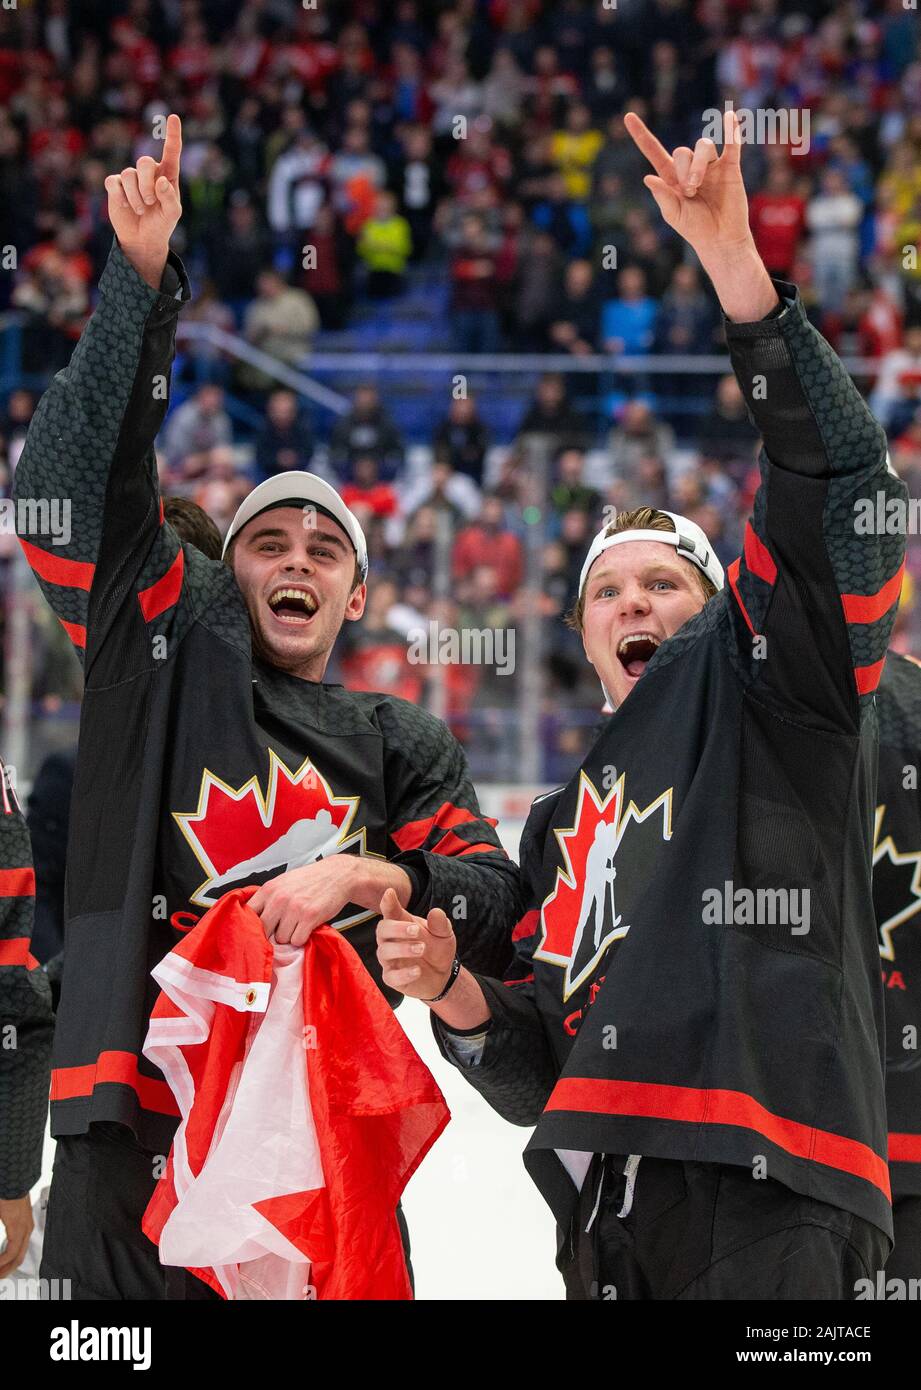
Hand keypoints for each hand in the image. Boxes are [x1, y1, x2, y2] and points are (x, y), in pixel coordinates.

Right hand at [0, 1195, 32, 1276]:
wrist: (11, 1182)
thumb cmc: (6, 1196)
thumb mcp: (5, 1217)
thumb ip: (6, 1232)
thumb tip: (2, 1245)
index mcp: (24, 1227)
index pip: (19, 1252)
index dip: (9, 1264)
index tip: (0, 1270)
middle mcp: (27, 1229)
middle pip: (19, 1258)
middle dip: (7, 1270)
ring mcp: (24, 1229)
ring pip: (17, 1257)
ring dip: (4, 1268)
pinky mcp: (18, 1228)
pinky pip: (11, 1250)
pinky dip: (2, 1260)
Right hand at [104, 113, 182, 288]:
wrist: (143, 239)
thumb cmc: (161, 224)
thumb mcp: (172, 215)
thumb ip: (170, 198)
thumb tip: (161, 181)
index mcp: (167, 175)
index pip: (171, 152)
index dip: (172, 135)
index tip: (173, 117)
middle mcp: (149, 173)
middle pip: (144, 162)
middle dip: (146, 184)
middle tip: (150, 203)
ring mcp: (130, 178)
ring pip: (128, 175)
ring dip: (135, 196)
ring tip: (141, 210)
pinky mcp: (115, 186)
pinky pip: (114, 182)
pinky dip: (120, 196)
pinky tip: (125, 206)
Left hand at [249, 856, 358, 946]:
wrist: (337, 875)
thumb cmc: (310, 879)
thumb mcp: (284, 882)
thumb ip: (268, 897)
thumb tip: (253, 918)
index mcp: (269, 889)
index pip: (249, 914)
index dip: (252, 924)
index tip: (257, 929)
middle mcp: (279, 898)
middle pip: (263, 929)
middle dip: (271, 932)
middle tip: (281, 928)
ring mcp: (294, 909)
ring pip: (281, 938)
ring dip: (289, 935)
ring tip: (298, 924)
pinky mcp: (309, 918)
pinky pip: (297, 940)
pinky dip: (302, 938)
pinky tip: (306, 927)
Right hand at [376, 886, 455, 998]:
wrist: (441, 975)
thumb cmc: (437, 949)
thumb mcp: (444, 934)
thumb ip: (440, 924)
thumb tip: (436, 912)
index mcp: (401, 924)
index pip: (390, 911)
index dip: (388, 902)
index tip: (390, 892)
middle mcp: (391, 940)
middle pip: (382, 930)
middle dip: (397, 928)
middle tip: (416, 930)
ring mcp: (390, 959)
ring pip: (384, 952)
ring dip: (402, 949)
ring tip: (422, 949)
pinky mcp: (392, 978)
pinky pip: (391, 976)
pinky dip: (403, 974)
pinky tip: (418, 971)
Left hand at [625, 108, 777, 321]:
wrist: (720, 239)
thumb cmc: (695, 229)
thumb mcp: (673, 215)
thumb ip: (662, 195)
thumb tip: (648, 177)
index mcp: (672, 178)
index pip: (654, 151)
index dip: (641, 135)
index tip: (628, 116)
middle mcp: (690, 168)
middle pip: (683, 151)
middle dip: (684, 170)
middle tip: (689, 191)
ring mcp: (711, 166)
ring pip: (703, 147)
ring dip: (698, 164)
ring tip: (698, 185)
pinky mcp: (730, 168)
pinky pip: (731, 144)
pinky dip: (731, 130)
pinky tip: (729, 118)